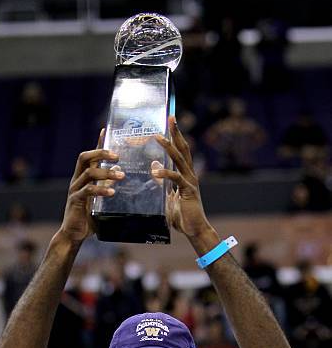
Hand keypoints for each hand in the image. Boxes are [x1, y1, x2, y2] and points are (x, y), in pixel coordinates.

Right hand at [60, 130, 124, 243]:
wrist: (74, 234)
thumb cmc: (88, 217)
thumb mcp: (99, 198)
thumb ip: (106, 185)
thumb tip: (119, 173)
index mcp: (82, 177)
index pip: (89, 155)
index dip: (97, 143)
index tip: (105, 131)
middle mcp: (77, 180)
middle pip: (85, 158)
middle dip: (101, 153)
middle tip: (118, 157)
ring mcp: (75, 189)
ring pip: (89, 173)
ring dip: (106, 173)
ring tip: (121, 176)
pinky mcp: (75, 201)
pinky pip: (88, 191)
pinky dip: (101, 190)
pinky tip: (112, 192)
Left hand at [153, 116, 218, 249]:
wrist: (194, 230)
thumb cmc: (182, 216)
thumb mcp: (167, 196)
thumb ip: (161, 182)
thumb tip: (153, 167)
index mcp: (185, 175)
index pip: (180, 151)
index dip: (175, 137)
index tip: (170, 122)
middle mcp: (190, 175)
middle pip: (183, 149)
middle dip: (176, 133)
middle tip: (171, 117)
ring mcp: (190, 182)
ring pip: (180, 160)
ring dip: (169, 147)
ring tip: (158, 137)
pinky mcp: (188, 191)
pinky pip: (176, 179)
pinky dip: (166, 173)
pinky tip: (156, 170)